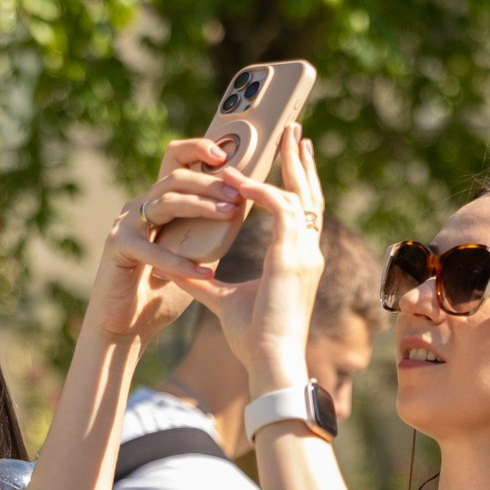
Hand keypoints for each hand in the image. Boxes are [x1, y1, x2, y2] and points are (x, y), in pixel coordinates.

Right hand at [87, 137, 242, 339]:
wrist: (126, 324)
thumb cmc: (161, 290)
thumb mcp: (194, 253)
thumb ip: (211, 231)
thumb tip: (245, 209)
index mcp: (158, 202)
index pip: (176, 160)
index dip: (198, 149)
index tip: (227, 156)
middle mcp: (140, 206)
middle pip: (176, 176)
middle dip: (210, 182)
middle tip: (238, 193)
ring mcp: (126, 224)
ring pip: (166, 201)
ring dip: (200, 206)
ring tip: (228, 215)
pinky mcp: (118, 247)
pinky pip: (153, 248)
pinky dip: (181, 262)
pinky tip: (206, 272)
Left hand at [115, 124, 325, 391]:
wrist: (269, 361)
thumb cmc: (253, 339)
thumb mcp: (224, 301)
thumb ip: (204, 282)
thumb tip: (178, 271)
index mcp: (299, 260)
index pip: (303, 212)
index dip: (296, 183)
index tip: (288, 157)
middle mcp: (308, 252)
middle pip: (310, 195)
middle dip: (301, 161)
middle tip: (294, 129)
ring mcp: (305, 253)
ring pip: (301, 195)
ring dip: (288, 164)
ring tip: (280, 136)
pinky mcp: (292, 256)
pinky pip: (280, 208)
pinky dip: (260, 192)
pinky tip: (240, 183)